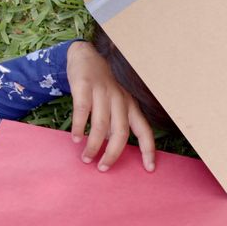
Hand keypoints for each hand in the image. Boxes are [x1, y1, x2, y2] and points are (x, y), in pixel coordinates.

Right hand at [66, 41, 155, 171]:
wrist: (86, 56)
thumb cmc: (103, 88)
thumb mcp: (115, 104)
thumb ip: (116, 124)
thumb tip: (112, 148)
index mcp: (131, 106)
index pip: (144, 131)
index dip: (149, 150)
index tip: (149, 169)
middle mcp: (120, 100)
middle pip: (121, 132)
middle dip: (113, 154)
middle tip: (103, 168)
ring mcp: (103, 92)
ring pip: (101, 125)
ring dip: (94, 145)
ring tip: (86, 158)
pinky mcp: (85, 87)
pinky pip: (82, 111)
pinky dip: (79, 127)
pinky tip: (76, 138)